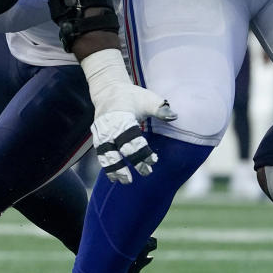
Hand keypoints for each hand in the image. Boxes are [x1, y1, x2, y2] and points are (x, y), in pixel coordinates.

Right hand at [81, 50, 175, 182]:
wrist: (108, 91)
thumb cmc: (132, 96)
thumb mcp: (148, 98)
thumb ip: (160, 108)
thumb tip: (174, 117)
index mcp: (121, 117)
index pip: (131, 138)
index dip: (142, 151)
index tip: (153, 160)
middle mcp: (108, 126)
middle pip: (117, 149)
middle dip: (130, 163)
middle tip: (146, 172)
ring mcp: (100, 132)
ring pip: (105, 154)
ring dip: (114, 169)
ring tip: (125, 181)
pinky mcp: (97, 137)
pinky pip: (100, 154)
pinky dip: (107, 166)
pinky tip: (114, 177)